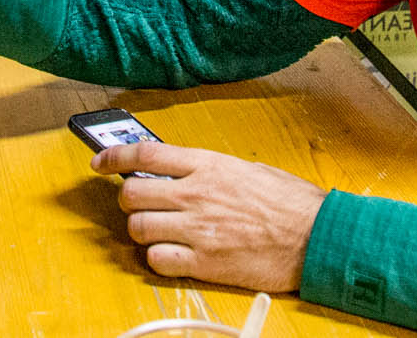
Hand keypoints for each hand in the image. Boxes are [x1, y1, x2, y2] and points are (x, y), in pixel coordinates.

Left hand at [91, 142, 326, 292]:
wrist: (316, 237)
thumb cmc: (290, 203)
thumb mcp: (248, 169)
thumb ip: (211, 170)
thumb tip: (182, 172)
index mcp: (207, 166)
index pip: (144, 154)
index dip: (113, 157)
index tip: (99, 162)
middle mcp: (196, 195)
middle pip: (132, 193)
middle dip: (128, 199)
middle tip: (138, 204)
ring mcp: (197, 230)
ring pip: (138, 228)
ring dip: (142, 231)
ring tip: (158, 232)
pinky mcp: (204, 263)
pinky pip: (157, 261)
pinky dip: (158, 259)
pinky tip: (173, 255)